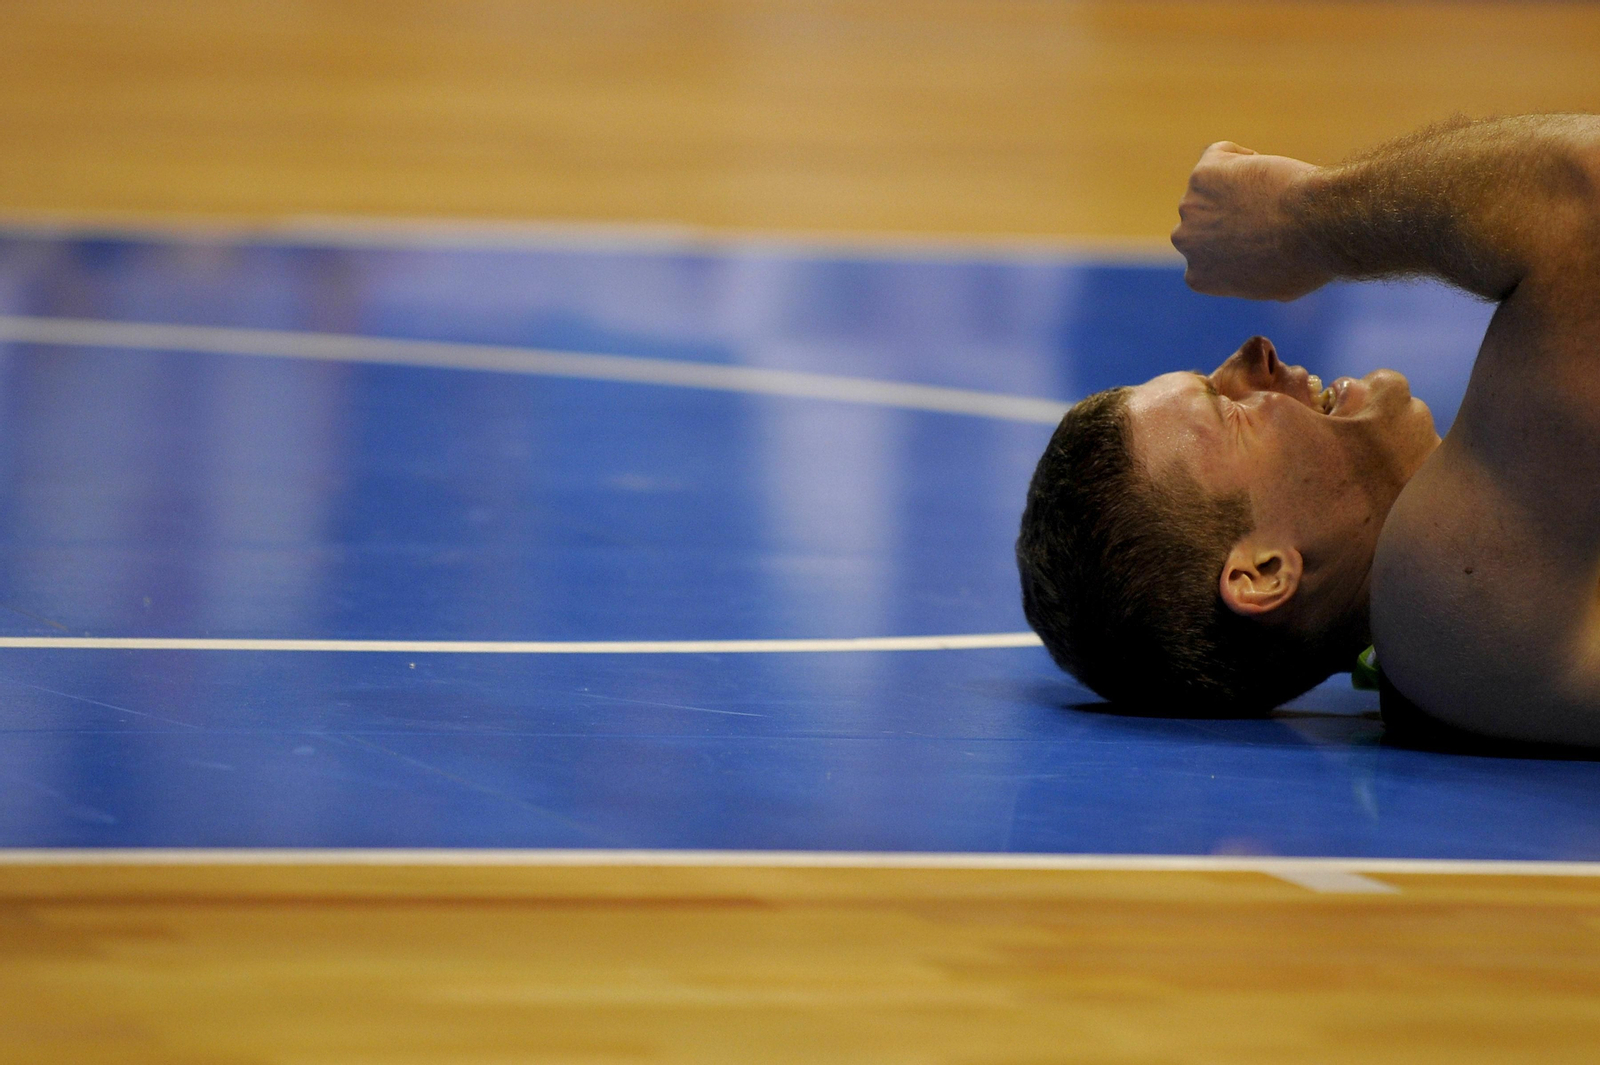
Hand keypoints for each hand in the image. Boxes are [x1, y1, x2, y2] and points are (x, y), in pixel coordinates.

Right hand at [1171, 142, 1330, 301]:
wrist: (1314, 225)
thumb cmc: (1306, 260)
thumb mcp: (1277, 285)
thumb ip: (1252, 276)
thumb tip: (1257, 264)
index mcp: (1198, 277)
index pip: (1206, 256)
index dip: (1233, 244)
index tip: (1260, 236)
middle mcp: (1186, 242)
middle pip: (1201, 222)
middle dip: (1225, 216)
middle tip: (1264, 209)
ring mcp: (1190, 205)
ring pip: (1208, 188)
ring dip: (1234, 186)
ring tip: (1269, 189)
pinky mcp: (1203, 173)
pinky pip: (1217, 155)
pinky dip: (1238, 156)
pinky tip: (1264, 164)